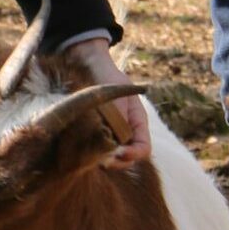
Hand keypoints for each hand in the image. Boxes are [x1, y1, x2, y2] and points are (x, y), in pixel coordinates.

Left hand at [63, 37, 151, 167]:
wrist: (90, 67)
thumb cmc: (106, 78)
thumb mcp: (116, 96)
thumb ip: (118, 117)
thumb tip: (117, 141)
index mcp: (138, 122)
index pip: (143, 148)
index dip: (134, 155)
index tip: (119, 153)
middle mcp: (127, 132)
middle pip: (129, 158)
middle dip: (118, 162)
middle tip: (103, 160)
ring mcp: (113, 135)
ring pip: (114, 157)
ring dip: (106, 160)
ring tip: (93, 156)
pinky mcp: (97, 135)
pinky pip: (100, 150)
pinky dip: (95, 153)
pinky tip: (84, 150)